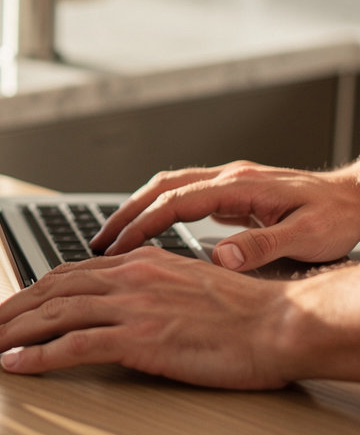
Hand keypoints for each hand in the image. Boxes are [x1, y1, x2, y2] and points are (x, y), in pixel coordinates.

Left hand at [0, 251, 295, 388]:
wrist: (279, 322)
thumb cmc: (239, 312)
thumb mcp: (180, 285)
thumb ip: (140, 289)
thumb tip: (111, 305)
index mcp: (133, 264)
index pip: (61, 276)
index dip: (24, 295)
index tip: (0, 311)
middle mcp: (124, 277)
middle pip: (45, 292)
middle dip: (2, 313)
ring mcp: (130, 306)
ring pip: (50, 315)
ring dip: (7, 333)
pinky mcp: (140, 336)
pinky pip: (76, 345)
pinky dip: (40, 356)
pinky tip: (16, 366)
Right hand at [92, 160, 359, 271]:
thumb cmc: (340, 218)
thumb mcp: (308, 237)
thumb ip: (263, 246)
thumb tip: (220, 256)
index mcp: (239, 186)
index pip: (175, 202)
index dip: (141, 224)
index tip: (116, 248)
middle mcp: (228, 178)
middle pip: (160, 188)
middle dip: (125, 214)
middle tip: (98, 241)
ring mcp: (229, 183)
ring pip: (168, 188)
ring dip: (137, 210)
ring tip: (114, 237)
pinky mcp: (234, 193)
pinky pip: (184, 197)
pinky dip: (158, 211)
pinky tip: (151, 232)